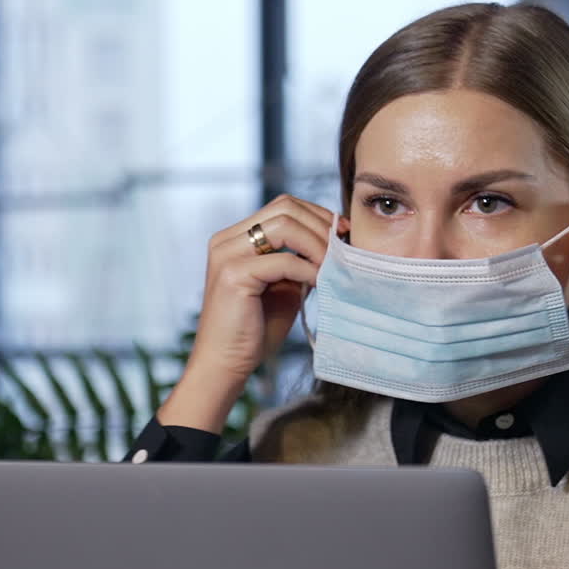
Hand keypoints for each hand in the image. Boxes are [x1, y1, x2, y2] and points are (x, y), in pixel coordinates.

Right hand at [159, 197, 347, 431]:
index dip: (317, 214)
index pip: (283, 205)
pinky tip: (320, 283)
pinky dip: (308, 270)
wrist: (226, 364)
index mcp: (235, 237)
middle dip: (321, 226)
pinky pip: (284, 260)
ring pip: (285, 225)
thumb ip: (300, 260)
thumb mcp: (283, 285)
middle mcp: (226, 240)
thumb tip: (335, 242)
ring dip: (317, 244)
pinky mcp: (233, 275)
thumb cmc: (254, 329)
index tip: (342, 232)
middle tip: (343, 249)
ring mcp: (227, 255)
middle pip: (285, 207)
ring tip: (332, 266)